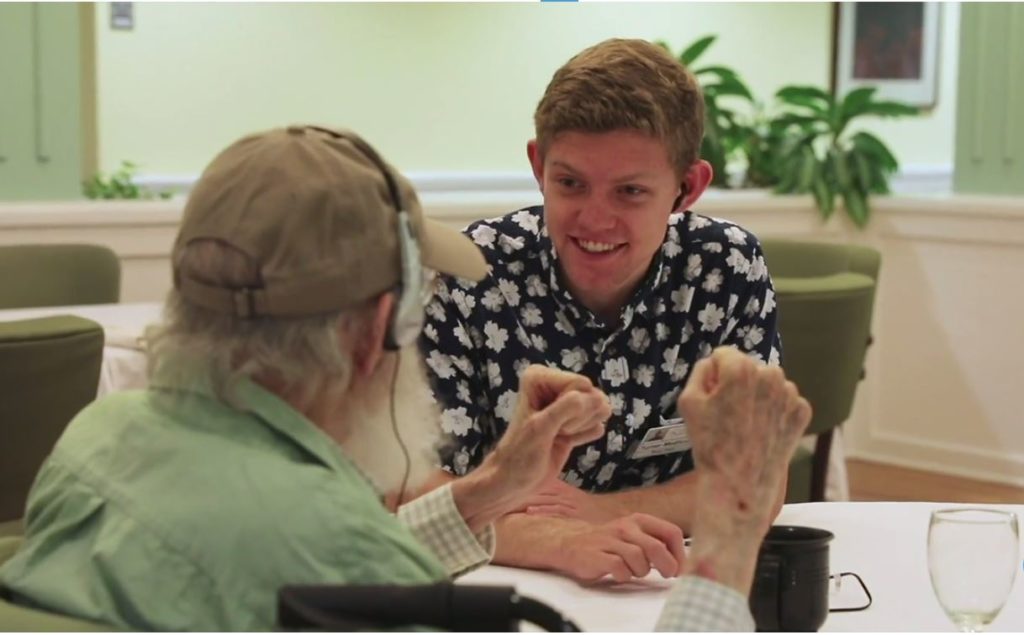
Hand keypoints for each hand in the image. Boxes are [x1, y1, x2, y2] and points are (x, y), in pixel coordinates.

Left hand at [452, 365, 610, 527]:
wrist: (515, 479)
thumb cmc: (520, 454)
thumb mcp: (540, 428)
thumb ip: (566, 409)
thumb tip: (596, 397)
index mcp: (539, 378)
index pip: (580, 384)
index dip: (572, 408)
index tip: (551, 424)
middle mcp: (554, 385)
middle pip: (590, 395)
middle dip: (578, 418)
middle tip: (555, 431)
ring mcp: (566, 402)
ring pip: (596, 408)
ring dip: (581, 427)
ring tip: (559, 436)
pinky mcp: (576, 419)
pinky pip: (596, 422)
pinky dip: (584, 435)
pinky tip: (566, 441)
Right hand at [543, 513, 684, 583]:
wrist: (571, 543)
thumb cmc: (609, 543)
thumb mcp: (634, 535)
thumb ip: (656, 543)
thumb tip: (682, 562)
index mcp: (639, 520)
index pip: (671, 532)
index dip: (680, 553)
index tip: (681, 567)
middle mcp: (626, 527)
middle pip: (656, 547)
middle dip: (667, 565)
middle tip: (667, 574)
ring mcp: (610, 540)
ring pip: (639, 560)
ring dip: (642, 571)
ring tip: (634, 571)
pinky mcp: (597, 555)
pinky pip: (620, 569)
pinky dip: (624, 576)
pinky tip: (620, 574)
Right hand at [678, 346, 810, 589]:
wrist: (739, 484)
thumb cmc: (709, 444)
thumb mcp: (689, 401)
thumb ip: (701, 372)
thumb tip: (715, 364)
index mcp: (741, 370)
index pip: (725, 355)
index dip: (714, 374)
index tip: (713, 395)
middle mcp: (770, 375)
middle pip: (749, 367)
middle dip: (739, 383)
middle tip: (729, 412)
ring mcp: (790, 395)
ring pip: (769, 383)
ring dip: (758, 394)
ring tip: (746, 422)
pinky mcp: (802, 412)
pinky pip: (785, 401)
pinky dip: (775, 410)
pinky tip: (763, 430)